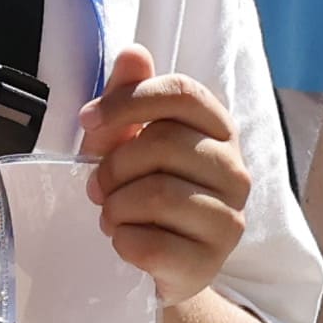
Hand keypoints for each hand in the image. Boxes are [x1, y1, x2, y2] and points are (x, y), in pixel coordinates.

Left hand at [71, 50, 247, 293]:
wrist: (160, 268)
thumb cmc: (144, 195)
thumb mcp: (130, 142)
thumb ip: (130, 97)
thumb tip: (134, 53)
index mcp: (218, 130)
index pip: (182, 92)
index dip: (128, 101)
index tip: (88, 121)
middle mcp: (235, 170)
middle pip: (163, 143)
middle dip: (113, 166)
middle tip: (98, 187)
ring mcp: (229, 219)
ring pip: (156, 194)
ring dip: (115, 207)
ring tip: (113, 216)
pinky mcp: (210, 262)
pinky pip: (150, 244)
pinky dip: (122, 241)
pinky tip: (124, 242)